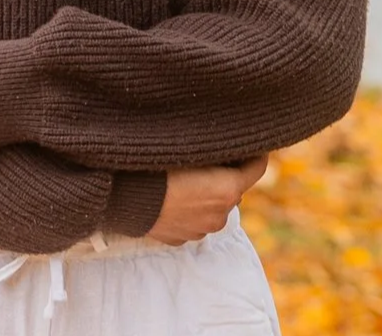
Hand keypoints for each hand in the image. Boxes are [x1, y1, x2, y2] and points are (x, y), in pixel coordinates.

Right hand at [146, 155, 268, 245]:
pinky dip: (190, 208)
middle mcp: (221, 214)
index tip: (251, 143)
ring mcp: (202, 230)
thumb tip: (228, 146)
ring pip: (213, 206)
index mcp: (228, 190)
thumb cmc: (157, 165)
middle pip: (233, 188)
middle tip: (208, 158)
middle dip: (226, 175)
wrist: (123, 196)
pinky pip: (195, 219)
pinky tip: (172, 196)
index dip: (256, 152)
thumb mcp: (192, 149)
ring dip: (207, 194)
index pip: (257, 168)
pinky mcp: (183, 239)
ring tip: (184, 179)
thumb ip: (217, 151)